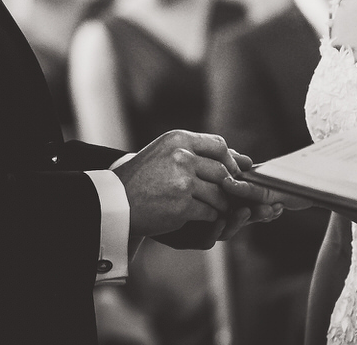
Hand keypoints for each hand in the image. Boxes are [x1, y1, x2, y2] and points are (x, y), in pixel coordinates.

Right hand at [112, 130, 242, 238]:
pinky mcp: (182, 206)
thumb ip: (197, 151)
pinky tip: (203, 217)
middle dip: (228, 186)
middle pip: (221, 171)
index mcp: (178, 139)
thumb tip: (243, 159)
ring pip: (218, 193)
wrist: (113, 202)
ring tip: (216, 208)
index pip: (218, 145)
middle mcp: (181, 156)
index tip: (232, 173)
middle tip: (228, 195)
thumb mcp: (165, 152)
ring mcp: (182, 181)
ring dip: (221, 204)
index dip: (229, 160)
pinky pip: (209, 212)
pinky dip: (210, 217)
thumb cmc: (141, 178)